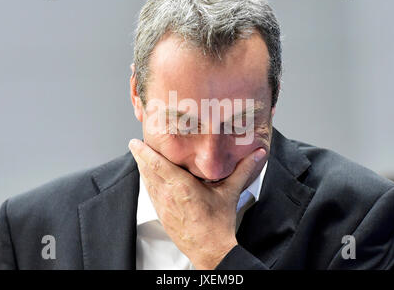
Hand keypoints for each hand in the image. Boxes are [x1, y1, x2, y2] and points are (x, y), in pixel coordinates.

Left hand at [128, 139, 265, 268]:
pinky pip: (151, 195)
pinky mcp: (162, 215)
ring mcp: (163, 206)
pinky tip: (148, 178)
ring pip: (147, 183)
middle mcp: (169, 195)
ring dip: (142, 169)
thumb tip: (257, 154)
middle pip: (147, 171)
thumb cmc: (218, 224)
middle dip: (140, 156)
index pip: (157, 165)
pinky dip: (147, 183)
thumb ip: (243, 171)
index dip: (144, 152)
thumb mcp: (230, 193)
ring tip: (140, 156)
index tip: (135, 142)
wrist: (210, 250)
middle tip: (135, 143)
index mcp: (183, 187)